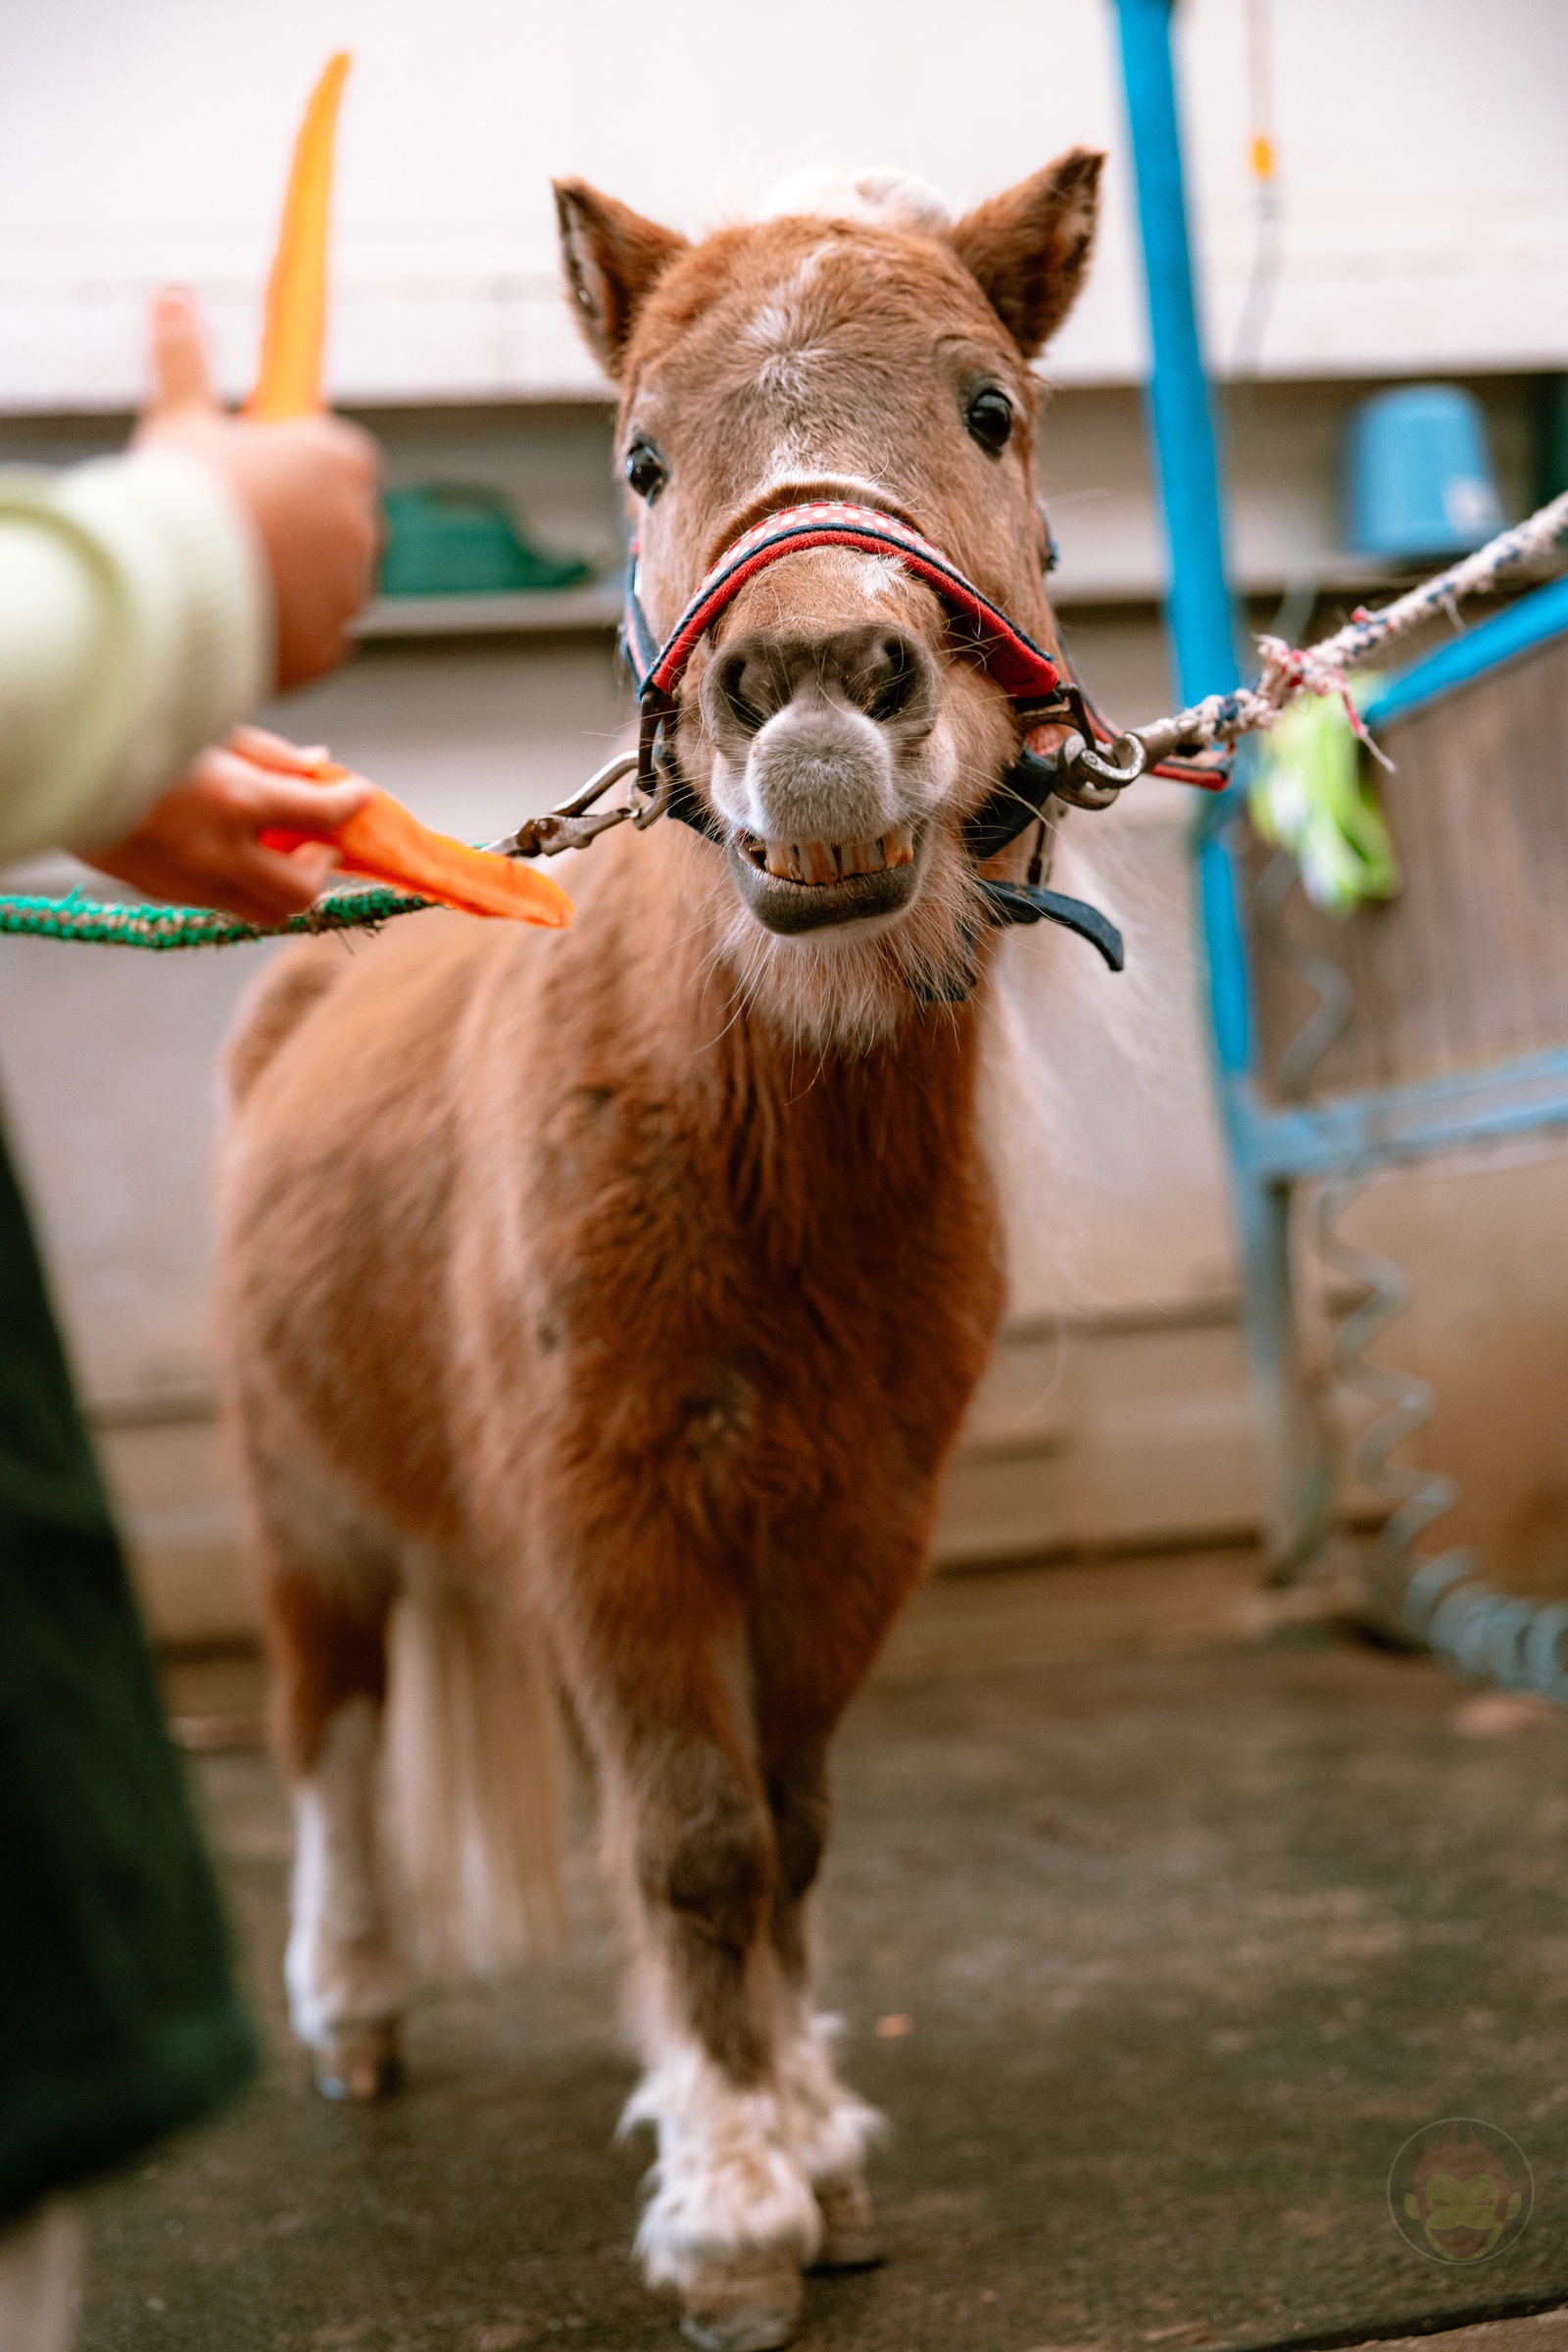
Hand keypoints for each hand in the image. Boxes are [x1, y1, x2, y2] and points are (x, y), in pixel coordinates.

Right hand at [84, 730, 371, 923]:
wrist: (50, 764)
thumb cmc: (129, 730)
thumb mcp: (205, 727)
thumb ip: (268, 753)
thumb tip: (320, 766)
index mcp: (232, 800)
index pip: (320, 815)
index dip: (350, 805)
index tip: (360, 795)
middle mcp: (217, 853)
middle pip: (302, 892)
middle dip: (322, 865)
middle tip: (320, 837)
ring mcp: (188, 882)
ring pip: (266, 914)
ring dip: (287, 886)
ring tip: (281, 849)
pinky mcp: (161, 894)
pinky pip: (224, 905)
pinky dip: (245, 885)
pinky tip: (236, 851)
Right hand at [132, 288, 380, 689]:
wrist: (171, 585)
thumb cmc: (180, 495)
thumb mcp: (179, 418)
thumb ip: (185, 360)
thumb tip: (172, 298)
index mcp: (341, 459)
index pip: (341, 461)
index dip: (298, 470)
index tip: (262, 479)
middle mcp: (363, 525)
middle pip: (337, 524)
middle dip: (300, 526)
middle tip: (240, 530)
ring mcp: (353, 590)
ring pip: (330, 583)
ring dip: (296, 580)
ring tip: (234, 575)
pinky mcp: (336, 645)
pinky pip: (319, 635)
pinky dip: (291, 630)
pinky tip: (246, 619)